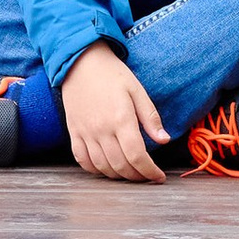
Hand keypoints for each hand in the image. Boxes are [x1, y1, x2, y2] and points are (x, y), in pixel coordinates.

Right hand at [62, 41, 169, 181]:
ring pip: (102, 166)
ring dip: (118, 176)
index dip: (150, 171)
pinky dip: (95, 169)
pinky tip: (106, 168)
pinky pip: (82, 160)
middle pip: (121, 166)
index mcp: (121, 119)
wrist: (80, 61)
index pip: (137, 156)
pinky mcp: (74, 132)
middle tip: (147, 176)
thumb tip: (164, 140)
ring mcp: (85, 132)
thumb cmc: (111, 74)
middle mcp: (102, 129)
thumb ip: (150, 117)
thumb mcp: (137, 91)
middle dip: (137, 176)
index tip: (158, 176)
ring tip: (130, 173)